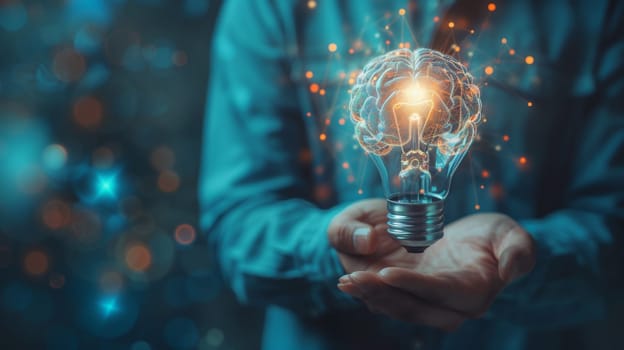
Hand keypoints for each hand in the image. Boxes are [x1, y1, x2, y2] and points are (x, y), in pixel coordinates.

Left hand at [330, 204, 535, 329]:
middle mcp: (450, 306)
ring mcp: (430, 303)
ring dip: (370, 295)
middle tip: (352, 279)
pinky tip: (350, 282)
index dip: (413, 284)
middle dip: (380, 294)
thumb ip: (519, 252)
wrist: (483, 244)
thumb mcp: (514, 237)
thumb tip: (510, 272)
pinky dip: (371, 292)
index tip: (386, 273)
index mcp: (473, 292)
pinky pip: (391, 300)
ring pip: (397, 305)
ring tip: (345, 282)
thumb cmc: (499, 238)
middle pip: (412, 305)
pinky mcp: (416, 296)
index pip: (439, 291)